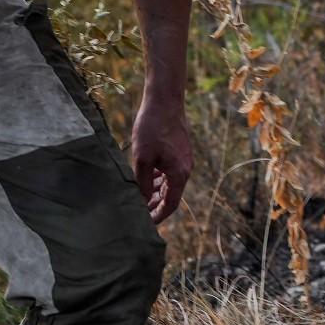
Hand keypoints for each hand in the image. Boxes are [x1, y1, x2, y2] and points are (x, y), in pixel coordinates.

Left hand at [128, 89, 194, 224]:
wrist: (164, 99)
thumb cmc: (152, 127)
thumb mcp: (142, 158)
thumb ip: (142, 183)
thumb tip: (141, 203)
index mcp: (179, 174)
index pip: (170, 204)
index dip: (158, 216)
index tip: (146, 224)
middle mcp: (185, 169)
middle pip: (171, 195)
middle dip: (155, 205)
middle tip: (139, 213)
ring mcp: (183, 159)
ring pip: (169, 183)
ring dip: (156, 192)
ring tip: (140, 197)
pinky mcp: (179, 150)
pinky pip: (169, 171)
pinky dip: (159, 178)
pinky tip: (146, 178)